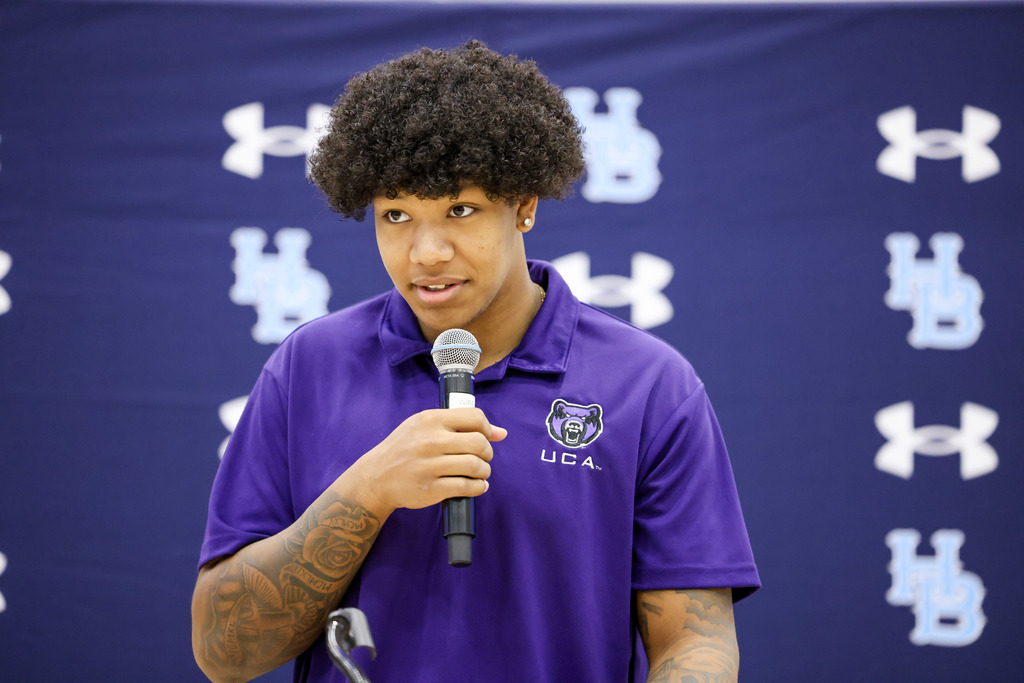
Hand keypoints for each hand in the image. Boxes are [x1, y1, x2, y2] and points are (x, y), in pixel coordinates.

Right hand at [348, 407, 506, 514]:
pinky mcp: (430, 489)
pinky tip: (475, 486)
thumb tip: (501, 433)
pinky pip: (467, 487)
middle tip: (482, 458)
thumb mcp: (424, 426)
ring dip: (484, 471)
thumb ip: (460, 425)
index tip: (486, 438)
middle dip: (487, 453)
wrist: (376, 477)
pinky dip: (478, 488)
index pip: (475, 417)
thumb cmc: (404, 448)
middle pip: (479, 443)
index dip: (488, 429)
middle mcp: (430, 441)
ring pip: (475, 466)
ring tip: (479, 473)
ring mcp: (429, 466)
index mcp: (430, 420)